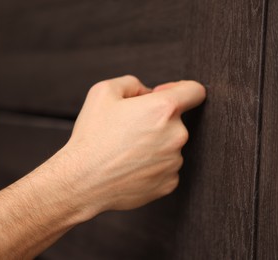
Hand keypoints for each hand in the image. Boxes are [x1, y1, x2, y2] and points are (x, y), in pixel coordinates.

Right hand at [62, 75, 205, 211]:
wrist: (82, 181)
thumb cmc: (92, 137)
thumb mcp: (103, 92)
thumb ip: (133, 83)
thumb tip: (148, 92)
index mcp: (163, 109)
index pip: (195, 91)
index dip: (182, 89)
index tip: (167, 95)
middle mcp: (176, 135)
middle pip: (177, 120)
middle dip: (158, 120)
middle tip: (129, 128)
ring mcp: (174, 162)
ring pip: (170, 145)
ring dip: (156, 144)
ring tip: (127, 150)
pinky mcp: (169, 183)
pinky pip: (166, 167)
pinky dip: (153, 165)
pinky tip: (131, 166)